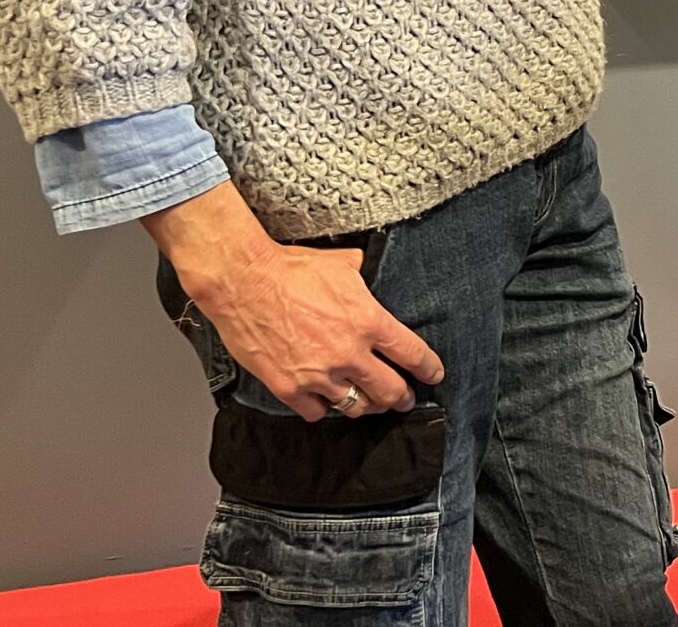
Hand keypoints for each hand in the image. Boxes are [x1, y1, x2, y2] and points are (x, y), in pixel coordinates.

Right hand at [145, 183, 442, 420]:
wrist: (244, 282)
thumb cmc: (290, 269)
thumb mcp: (342, 263)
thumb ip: (364, 274)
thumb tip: (371, 270)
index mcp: (368, 322)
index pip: (412, 354)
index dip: (428, 369)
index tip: (433, 375)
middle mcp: (349, 354)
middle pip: (390, 391)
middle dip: (402, 398)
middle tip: (405, 398)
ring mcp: (319, 376)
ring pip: (356, 408)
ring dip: (366, 406)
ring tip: (369, 403)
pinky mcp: (289, 389)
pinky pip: (316, 413)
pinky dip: (323, 409)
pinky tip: (326, 402)